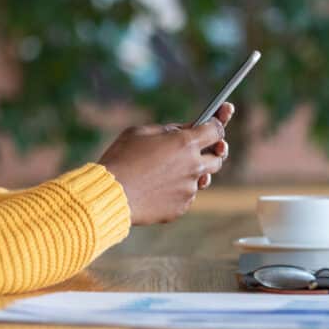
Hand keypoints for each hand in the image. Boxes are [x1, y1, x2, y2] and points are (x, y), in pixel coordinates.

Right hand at [98, 102, 234, 224]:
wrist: (111, 194)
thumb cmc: (122, 158)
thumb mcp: (141, 132)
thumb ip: (167, 130)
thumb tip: (181, 132)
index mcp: (185, 143)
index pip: (216, 129)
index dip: (217, 123)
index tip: (216, 121)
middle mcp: (193, 166)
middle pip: (218, 158)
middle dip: (211, 151)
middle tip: (199, 149)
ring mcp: (189, 189)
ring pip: (201, 179)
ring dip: (192, 172)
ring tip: (168, 170)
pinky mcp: (181, 207)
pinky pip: (186, 195)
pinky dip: (177, 190)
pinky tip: (156, 188)